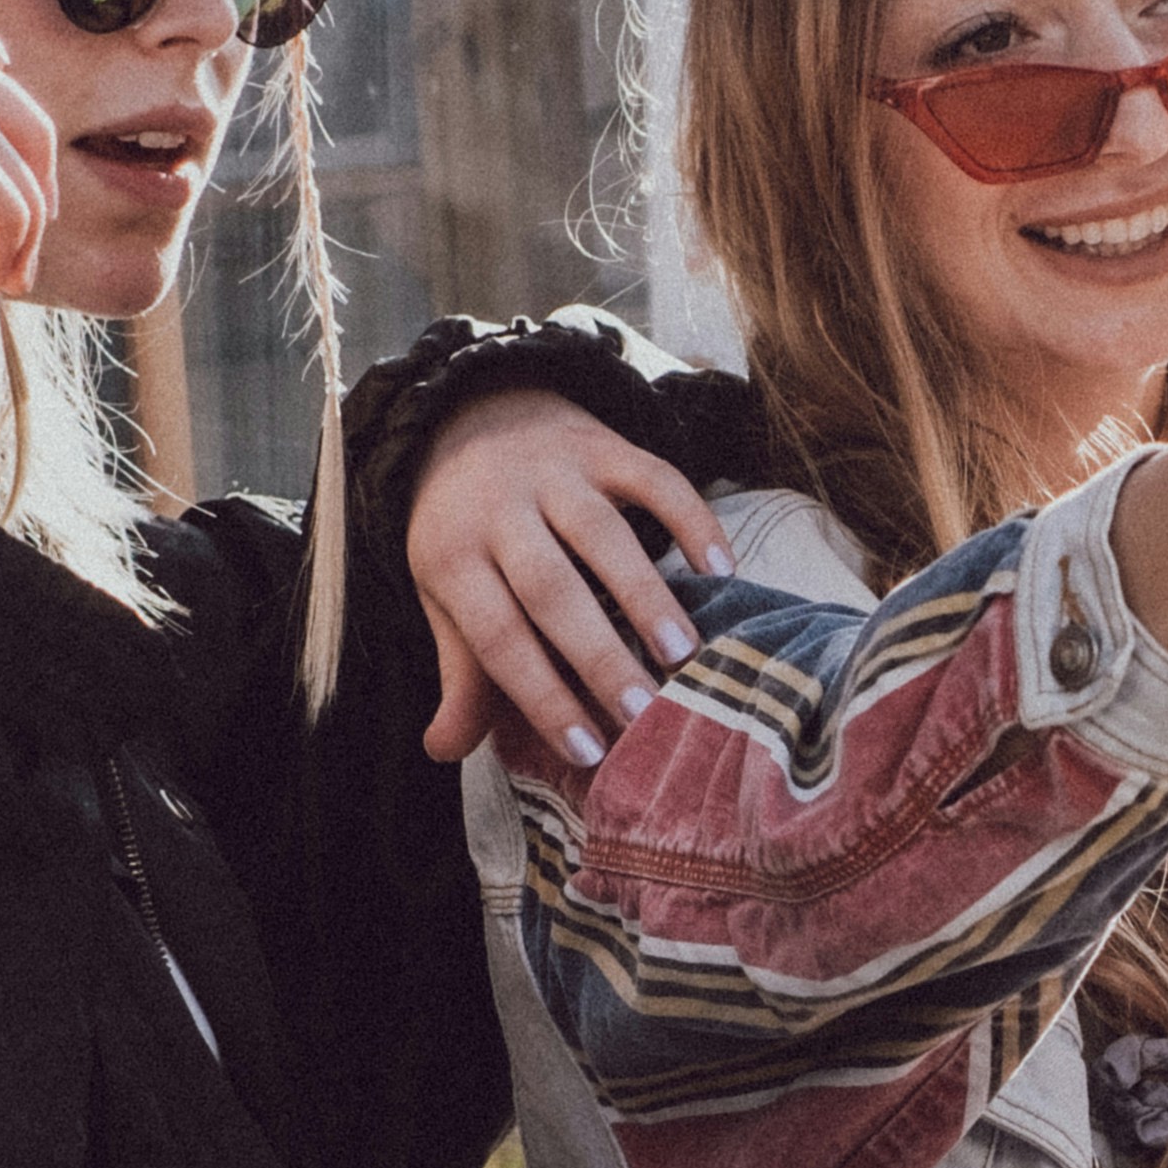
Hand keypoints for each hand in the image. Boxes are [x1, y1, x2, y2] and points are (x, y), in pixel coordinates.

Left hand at [407, 388, 726, 765]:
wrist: (471, 418)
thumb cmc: (466, 532)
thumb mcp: (446, 597)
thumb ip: (460, 672)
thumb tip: (445, 749)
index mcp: (451, 557)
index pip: (497, 637)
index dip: (542, 695)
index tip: (589, 750)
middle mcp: (499, 510)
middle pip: (550, 588)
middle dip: (597, 654)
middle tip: (643, 711)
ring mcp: (553, 471)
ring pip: (601, 533)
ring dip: (645, 594)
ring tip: (683, 653)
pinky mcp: (602, 443)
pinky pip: (653, 477)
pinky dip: (691, 519)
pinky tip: (722, 567)